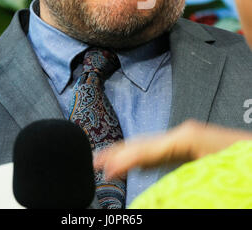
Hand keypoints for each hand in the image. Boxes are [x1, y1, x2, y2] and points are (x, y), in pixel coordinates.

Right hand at [93, 120, 251, 179]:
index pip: (146, 148)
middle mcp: (185, 134)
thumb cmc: (243, 167)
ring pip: (150, 146)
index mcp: (188, 137)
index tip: (105, 170)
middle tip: (94, 164)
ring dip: (127, 155)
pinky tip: (136, 165)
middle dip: (118, 153)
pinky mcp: (193, 147)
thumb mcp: (210, 177)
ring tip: (106, 163)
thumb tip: (154, 196)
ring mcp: (189, 139)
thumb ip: (179, 187)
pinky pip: (162, 152)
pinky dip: (143, 158)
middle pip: (143, 143)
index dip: (123, 159)